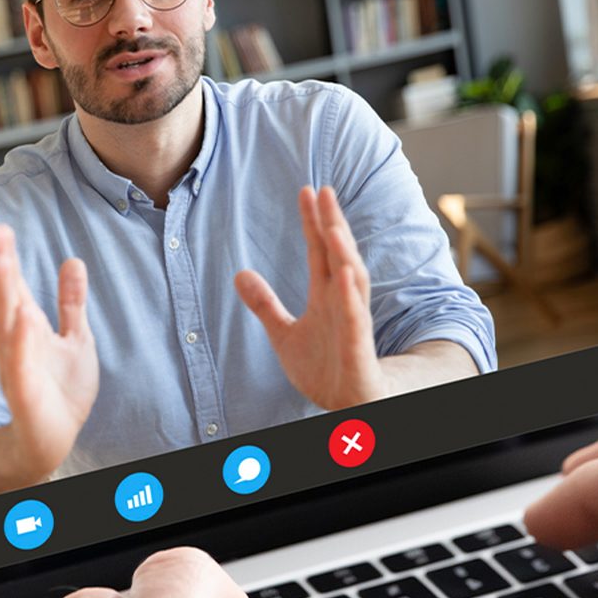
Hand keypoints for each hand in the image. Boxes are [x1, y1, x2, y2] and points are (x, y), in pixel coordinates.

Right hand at [0, 223, 97, 483]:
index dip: (6, 258)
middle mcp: (16, 343)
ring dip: (3, 295)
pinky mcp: (24, 393)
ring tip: (2, 263)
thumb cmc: (61, 390)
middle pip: (5, 299)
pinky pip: (20, 366)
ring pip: (6, 327)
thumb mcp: (75, 337)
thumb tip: (73, 261)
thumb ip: (72, 302)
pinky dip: (20, 344)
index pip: (13, 286)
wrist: (54, 437)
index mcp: (26, 327)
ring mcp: (17, 367)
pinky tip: (22, 320)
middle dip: (0, 267)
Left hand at [235, 186, 389, 408]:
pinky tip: (347, 275)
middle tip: (324, 192)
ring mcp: (353, 323)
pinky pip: (356, 319)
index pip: (320, 251)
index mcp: (327, 296)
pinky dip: (352, 298)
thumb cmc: (324, 369)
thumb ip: (264, 304)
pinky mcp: (359, 348)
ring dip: (344, 253)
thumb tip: (239, 273)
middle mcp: (343, 303)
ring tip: (333, 226)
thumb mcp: (284, 334)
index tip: (308, 190)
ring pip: (352, 281)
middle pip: (339, 256)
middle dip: (332, 224)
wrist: (347, 406)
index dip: (314, 222)